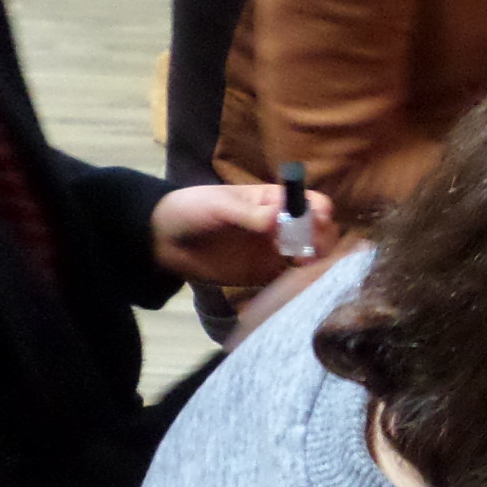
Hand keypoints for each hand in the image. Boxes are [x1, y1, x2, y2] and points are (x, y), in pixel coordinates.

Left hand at [150, 182, 339, 286]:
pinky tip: (295, 285)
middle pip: (319, 231)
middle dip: (321, 240)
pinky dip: (299, 282)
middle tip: (308, 253)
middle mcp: (282, 226)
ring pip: (311, 256)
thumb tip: (279, 220)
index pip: (310, 202)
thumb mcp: (220, 206)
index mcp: (274, 201)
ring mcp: (276, 252)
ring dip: (315, 262)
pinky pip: (291, 279)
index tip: (317, 223)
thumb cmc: (192, 211)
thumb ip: (250, 215)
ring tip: (302, 269)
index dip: (319, 211)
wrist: (164, 241)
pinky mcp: (266, 276)